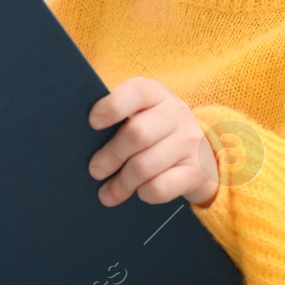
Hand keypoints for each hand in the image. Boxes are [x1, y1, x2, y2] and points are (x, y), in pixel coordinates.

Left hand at [87, 77, 218, 207]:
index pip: (136, 92)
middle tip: (95, 171)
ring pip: (145, 166)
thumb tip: (82, 141)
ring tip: (108, 193)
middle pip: (137, 134)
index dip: (112, 107)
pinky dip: (144, 193)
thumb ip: (119, 121)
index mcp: (157, 95)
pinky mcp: (196, 171)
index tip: (93, 123)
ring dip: (121, 183)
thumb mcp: (144, 117)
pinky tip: (140, 192)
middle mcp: (177, 114)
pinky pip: (160, 187)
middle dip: (110, 156)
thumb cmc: (157, 135)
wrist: (202, 159)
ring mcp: (190, 142)